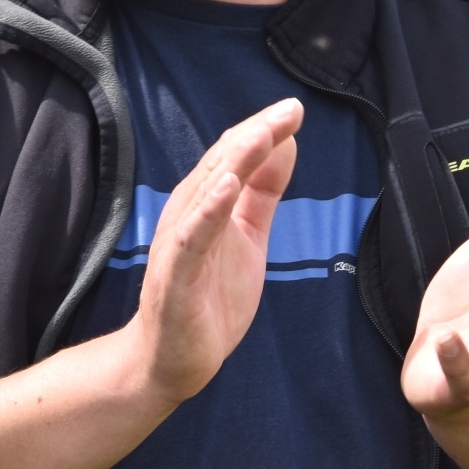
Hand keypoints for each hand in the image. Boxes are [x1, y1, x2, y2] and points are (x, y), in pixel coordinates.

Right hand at [129, 98, 301, 402]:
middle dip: (257, 134)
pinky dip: (208, 210)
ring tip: (263, 133)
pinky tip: (227, 188)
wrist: (172, 360)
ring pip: (208, 192)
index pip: (235, 155)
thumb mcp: (248, 236)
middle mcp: (189, 213)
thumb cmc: (209, 295)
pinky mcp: (176, 274)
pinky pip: (193, 237)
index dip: (264, 130)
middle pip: (224, 164)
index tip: (296, 109)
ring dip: (236, 161)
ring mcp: (181, 242)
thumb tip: (286, 144)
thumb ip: (263, 193)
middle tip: (291, 109)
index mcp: (206, 202)